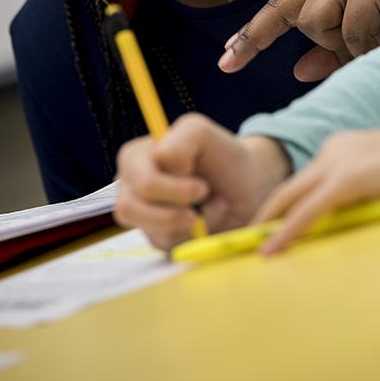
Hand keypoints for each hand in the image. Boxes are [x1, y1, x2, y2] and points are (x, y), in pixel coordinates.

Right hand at [114, 114, 290, 250]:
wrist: (248, 187)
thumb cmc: (223, 157)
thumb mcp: (202, 132)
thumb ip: (181, 140)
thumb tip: (164, 163)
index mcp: (135, 158)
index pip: (142, 184)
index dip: (176, 189)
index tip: (203, 184)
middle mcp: (130, 187)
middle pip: (133, 210)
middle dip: (178, 211)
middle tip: (205, 198)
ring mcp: (142, 215)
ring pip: (152, 232)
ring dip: (191, 224)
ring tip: (211, 207)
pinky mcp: (158, 238)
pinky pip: (168, 248)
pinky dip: (195, 237)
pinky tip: (206, 221)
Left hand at [218, 0, 379, 80]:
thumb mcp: (365, 40)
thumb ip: (331, 54)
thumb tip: (298, 70)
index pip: (279, 7)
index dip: (252, 35)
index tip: (226, 60)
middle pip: (291, 12)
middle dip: (293, 38)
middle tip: (296, 53)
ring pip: (315, 23)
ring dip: (343, 43)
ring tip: (376, 37)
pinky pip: (348, 29)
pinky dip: (366, 43)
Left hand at [252, 122, 379, 254]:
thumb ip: (361, 190)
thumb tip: (348, 214)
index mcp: (342, 146)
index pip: (306, 178)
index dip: (286, 203)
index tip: (271, 222)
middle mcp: (333, 149)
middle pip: (290, 187)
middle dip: (267, 214)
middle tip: (247, 237)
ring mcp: (337, 163)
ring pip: (292, 199)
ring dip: (271, 225)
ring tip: (254, 248)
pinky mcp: (345, 180)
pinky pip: (307, 212)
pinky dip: (287, 232)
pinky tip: (272, 249)